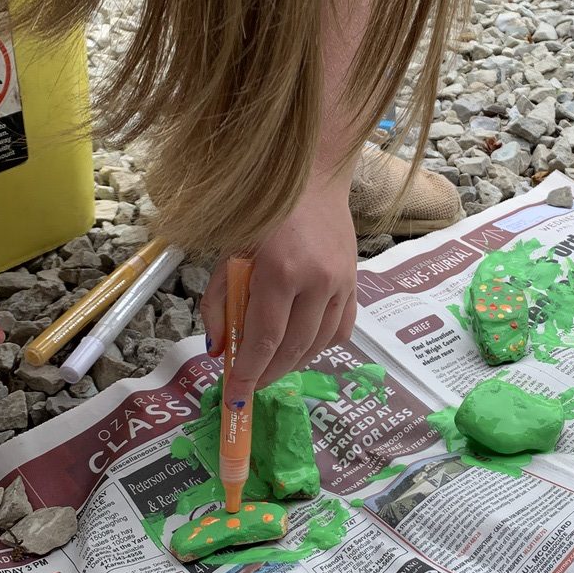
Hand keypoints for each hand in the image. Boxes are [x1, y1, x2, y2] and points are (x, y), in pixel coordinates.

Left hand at [200, 178, 357, 406]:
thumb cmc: (262, 211)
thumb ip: (219, 303)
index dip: (249, 373)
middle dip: (269, 373)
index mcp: (280, 272)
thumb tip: (218, 350)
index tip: (236, 395)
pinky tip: (302, 345)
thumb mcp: (229, 253)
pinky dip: (321, 345)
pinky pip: (341, 328)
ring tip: (272, 366)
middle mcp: (317, 281)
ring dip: (294, 362)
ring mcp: (341, 283)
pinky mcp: (355, 282)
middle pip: (294, 348)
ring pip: (320, 343)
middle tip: (250, 384)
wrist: (312, 177)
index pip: (265, 339)